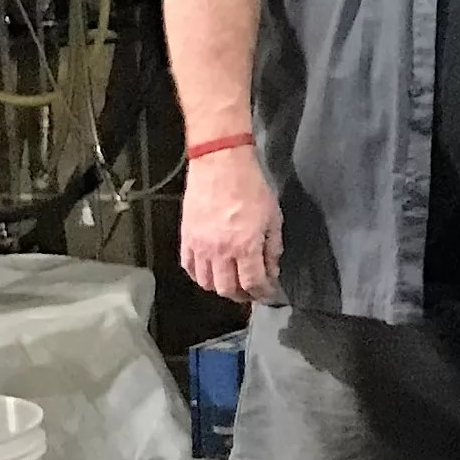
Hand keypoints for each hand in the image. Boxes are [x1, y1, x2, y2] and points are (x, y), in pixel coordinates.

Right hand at [179, 145, 281, 304]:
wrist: (220, 165)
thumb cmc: (252, 187)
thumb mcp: (273, 217)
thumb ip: (272, 248)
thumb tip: (272, 270)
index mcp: (245, 246)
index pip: (253, 283)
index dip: (263, 293)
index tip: (269, 293)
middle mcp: (220, 251)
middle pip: (227, 289)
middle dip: (243, 295)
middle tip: (252, 291)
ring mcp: (199, 246)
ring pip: (206, 282)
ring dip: (221, 288)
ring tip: (233, 282)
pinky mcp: (185, 238)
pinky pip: (188, 267)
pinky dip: (200, 276)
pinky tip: (211, 272)